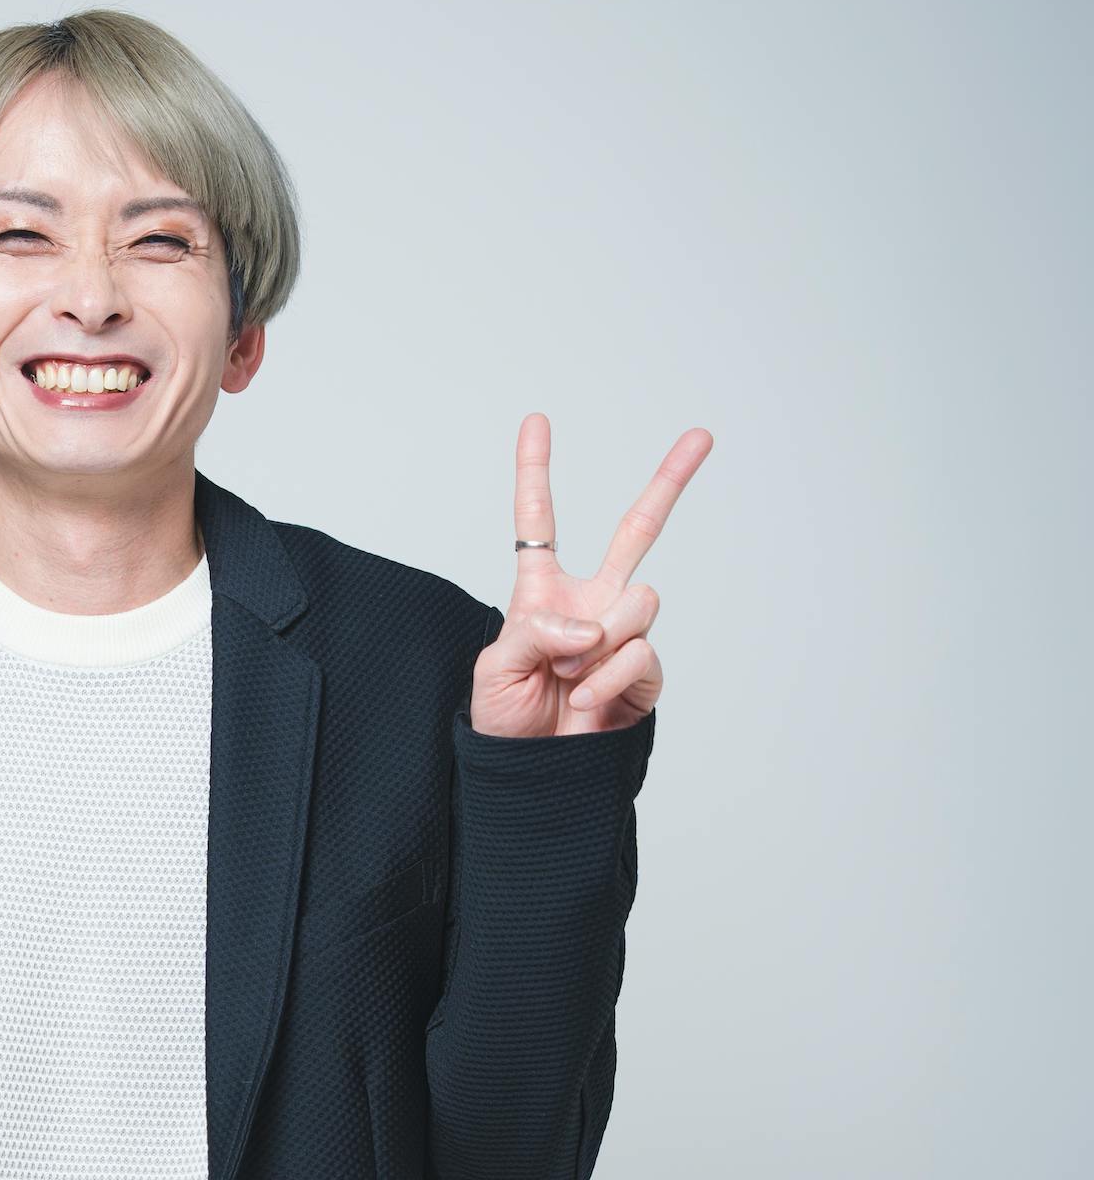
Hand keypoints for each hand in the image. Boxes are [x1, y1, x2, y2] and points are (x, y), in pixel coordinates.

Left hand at [469, 414, 711, 738]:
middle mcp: (591, 603)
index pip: (538, 522)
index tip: (536, 421)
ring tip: (568, 678)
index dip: (535, 471)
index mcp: (542, 591)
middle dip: (671, 481)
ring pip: (640, 599)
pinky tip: (585, 701)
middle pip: (637, 531)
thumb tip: (591, 627)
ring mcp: (622, 635)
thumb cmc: (505, 720)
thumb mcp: (495, 667)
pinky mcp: (646, 673)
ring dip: (598, 643)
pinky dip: (607, 680)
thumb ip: (535, 631)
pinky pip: (641, 653)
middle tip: (701, 435)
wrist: (532, 775)